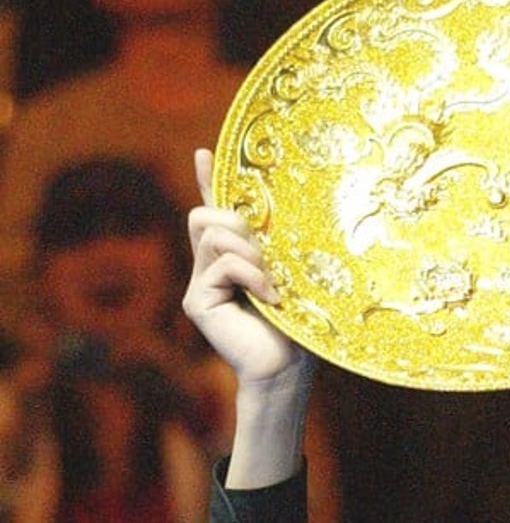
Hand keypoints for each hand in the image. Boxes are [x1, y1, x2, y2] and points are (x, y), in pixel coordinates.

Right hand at [183, 149, 313, 390]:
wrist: (289, 369)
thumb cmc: (301, 325)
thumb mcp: (292, 273)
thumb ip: (276, 245)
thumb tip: (286, 204)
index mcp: (233, 259)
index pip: (215, 212)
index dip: (209, 182)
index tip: (205, 153)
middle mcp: (209, 268)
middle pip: (207, 214)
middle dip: (240, 222)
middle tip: (269, 256)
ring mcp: (199, 284)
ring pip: (213, 232)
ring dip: (250, 252)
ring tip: (273, 284)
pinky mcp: (196, 300)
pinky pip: (221, 262)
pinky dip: (251, 275)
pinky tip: (270, 298)